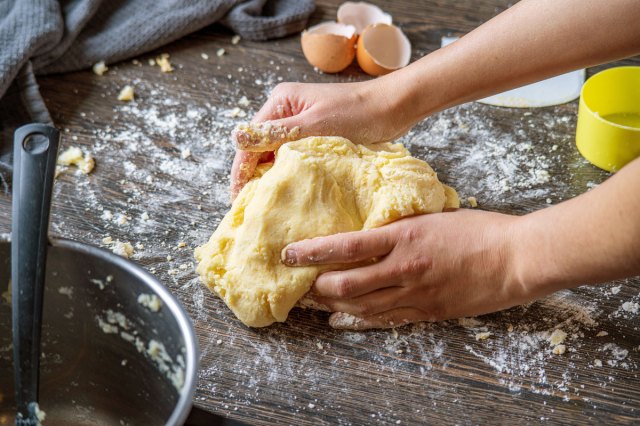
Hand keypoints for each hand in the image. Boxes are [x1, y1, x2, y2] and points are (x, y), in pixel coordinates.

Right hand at [230, 79, 413, 198]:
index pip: (250, 141)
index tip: (239, 198)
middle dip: (254, 176)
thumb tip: (236, 137)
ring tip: (267, 205)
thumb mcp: (315, 124)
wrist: (394, 107)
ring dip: (272, 176)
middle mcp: (286, 111)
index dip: (242, 170)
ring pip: (276, 154)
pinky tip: (290, 191)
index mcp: (281, 102)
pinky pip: (294, 157)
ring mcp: (300, 123)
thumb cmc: (359, 113)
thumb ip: (277, 133)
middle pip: (260, 148)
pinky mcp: (315, 135)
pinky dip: (290, 173)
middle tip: (251, 207)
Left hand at [281, 209, 528, 329]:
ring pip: (361, 306)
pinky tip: (342, 319)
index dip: (313, 251)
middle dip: (317, 286)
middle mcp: (404, 267)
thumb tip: (371, 231)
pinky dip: (359, 320)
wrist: (515, 258)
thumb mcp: (432, 217)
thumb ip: (400, 227)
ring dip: (333, 305)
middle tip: (300, 284)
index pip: (346, 245)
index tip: (290, 253)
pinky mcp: (428, 312)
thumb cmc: (478, 230)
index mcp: (404, 236)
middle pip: (346, 283)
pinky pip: (385, 320)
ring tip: (314, 302)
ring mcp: (415, 293)